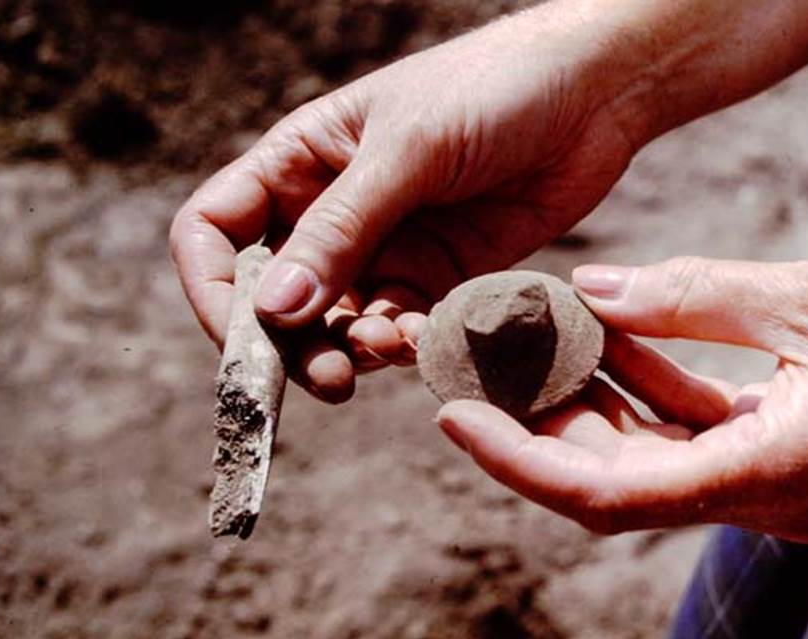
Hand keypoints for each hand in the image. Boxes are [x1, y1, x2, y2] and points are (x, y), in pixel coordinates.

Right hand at [169, 0, 651, 401]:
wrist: (593, 94)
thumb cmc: (491, 89)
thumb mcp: (407, 150)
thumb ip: (341, 229)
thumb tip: (271, 309)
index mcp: (301, 162)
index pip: (217, 232)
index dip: (214, 287)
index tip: (244, 335)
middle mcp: (333, 211)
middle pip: (277, 298)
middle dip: (294, 345)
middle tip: (330, 380)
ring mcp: (386, 247)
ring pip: (340, 325)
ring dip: (356, 350)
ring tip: (394, 346)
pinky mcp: (438, 276)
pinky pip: (401, 327)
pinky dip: (408, 344)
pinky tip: (429, 337)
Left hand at [436, 236, 807, 540]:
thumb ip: (691, 296)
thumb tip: (594, 289)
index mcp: (774, 476)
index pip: (609, 494)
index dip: (521, 462)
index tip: (457, 418)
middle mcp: (766, 497)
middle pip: (618, 478)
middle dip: (541, 424)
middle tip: (479, 364)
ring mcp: (774, 481)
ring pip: (650, 455)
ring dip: (591, 402)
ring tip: (533, 341)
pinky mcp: (781, 451)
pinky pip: (692, 430)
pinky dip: (648, 386)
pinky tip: (614, 334)